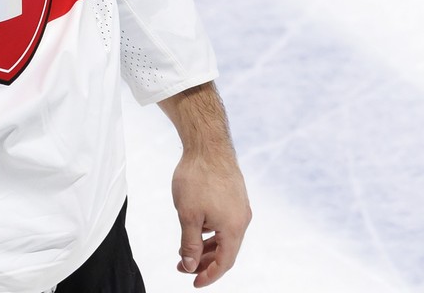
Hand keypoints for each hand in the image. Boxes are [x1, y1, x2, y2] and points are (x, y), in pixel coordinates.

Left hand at [157, 82, 250, 286]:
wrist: (207, 145)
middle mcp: (242, 219)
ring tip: (184, 251)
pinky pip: (224, 222)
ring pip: (224, 236)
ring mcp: (240, 207)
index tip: (193, 283)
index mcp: (234, 227)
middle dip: (204, 262)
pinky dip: (210, 231)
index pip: (225, 262)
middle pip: (225, 250)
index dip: (209, 275)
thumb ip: (189, 243)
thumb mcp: (188, 215)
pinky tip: (195, 229)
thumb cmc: (197, 178)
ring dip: (206, 246)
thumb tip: (189, 265)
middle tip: (182, 267)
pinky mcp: (234, 196)